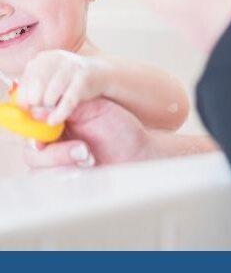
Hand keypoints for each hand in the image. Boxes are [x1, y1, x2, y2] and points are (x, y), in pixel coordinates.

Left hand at [17, 50, 111, 125]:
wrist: (101, 73)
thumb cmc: (70, 81)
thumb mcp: (49, 80)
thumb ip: (34, 91)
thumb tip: (23, 110)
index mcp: (43, 58)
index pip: (25, 82)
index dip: (23, 99)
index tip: (27, 109)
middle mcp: (56, 59)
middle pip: (35, 90)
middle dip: (36, 105)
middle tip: (42, 110)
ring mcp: (71, 67)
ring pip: (49, 98)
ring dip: (49, 109)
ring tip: (54, 109)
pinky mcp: (84, 78)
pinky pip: (67, 102)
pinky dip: (58, 114)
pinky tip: (54, 121)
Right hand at [23, 97, 153, 168]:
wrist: (140, 152)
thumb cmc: (121, 128)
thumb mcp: (97, 108)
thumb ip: (68, 104)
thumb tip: (39, 108)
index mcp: (56, 118)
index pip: (30, 124)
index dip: (32, 127)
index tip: (50, 127)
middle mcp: (52, 142)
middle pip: (31, 152)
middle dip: (55, 153)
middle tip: (83, 150)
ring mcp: (58, 163)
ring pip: (39, 171)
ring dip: (63, 166)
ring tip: (90, 158)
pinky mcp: (66, 180)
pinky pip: (52, 186)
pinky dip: (68, 178)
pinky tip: (89, 172)